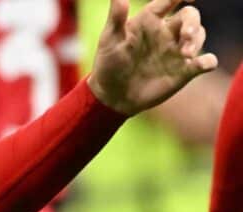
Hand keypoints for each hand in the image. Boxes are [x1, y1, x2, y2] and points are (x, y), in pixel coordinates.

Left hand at [88, 0, 216, 115]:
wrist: (112, 97)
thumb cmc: (109, 64)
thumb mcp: (110, 40)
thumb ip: (116, 18)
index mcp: (150, 20)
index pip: (169, 1)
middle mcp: (166, 32)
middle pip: (189, 16)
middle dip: (192, 22)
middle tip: (186, 35)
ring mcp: (176, 51)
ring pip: (199, 35)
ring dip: (197, 40)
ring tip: (186, 54)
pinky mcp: (183, 71)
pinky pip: (204, 62)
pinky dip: (208, 61)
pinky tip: (203, 64)